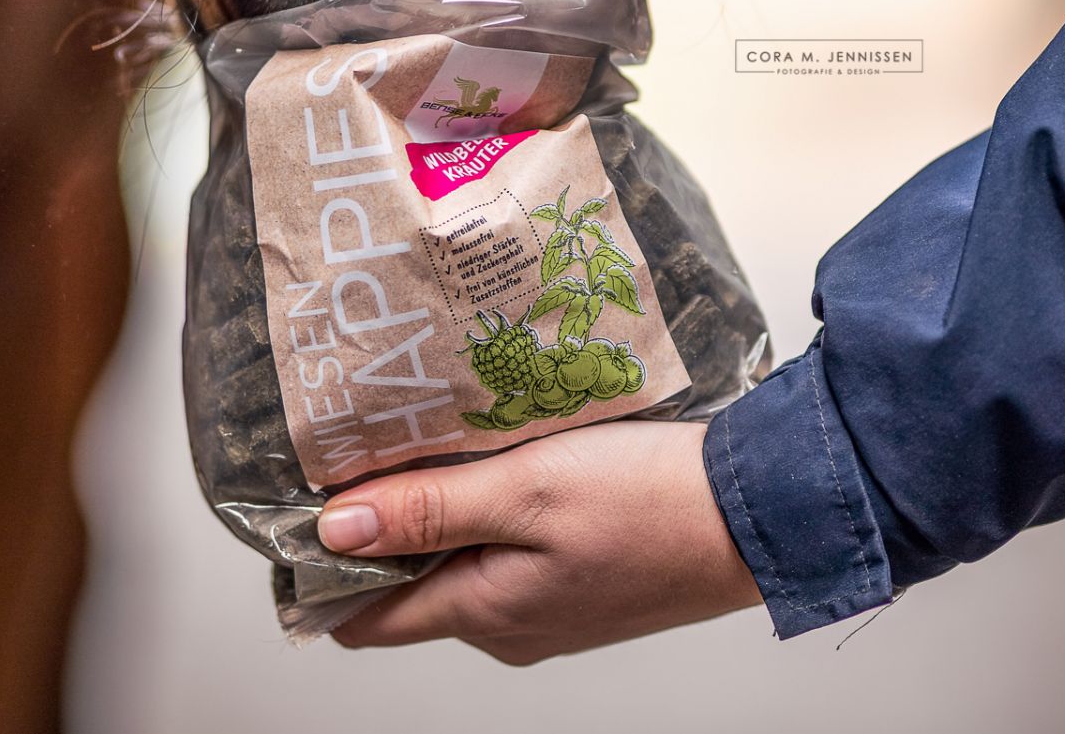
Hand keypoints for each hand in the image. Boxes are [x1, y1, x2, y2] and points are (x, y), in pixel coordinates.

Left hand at [317, 420, 763, 663]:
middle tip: (371, 445)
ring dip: (438, 508)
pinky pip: (506, 551)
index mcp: (484, 613)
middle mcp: (508, 626)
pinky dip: (489, 508)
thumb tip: (332, 531)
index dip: (320, 571)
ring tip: (436, 439)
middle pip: (407, 585)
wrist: (762, 513)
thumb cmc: (653, 502)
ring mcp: (547, 608)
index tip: (302, 505)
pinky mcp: (581, 581)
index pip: (362, 620)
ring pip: (458, 562)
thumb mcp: (526, 490)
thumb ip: (427, 509)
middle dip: (380, 524)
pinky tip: (500, 458)